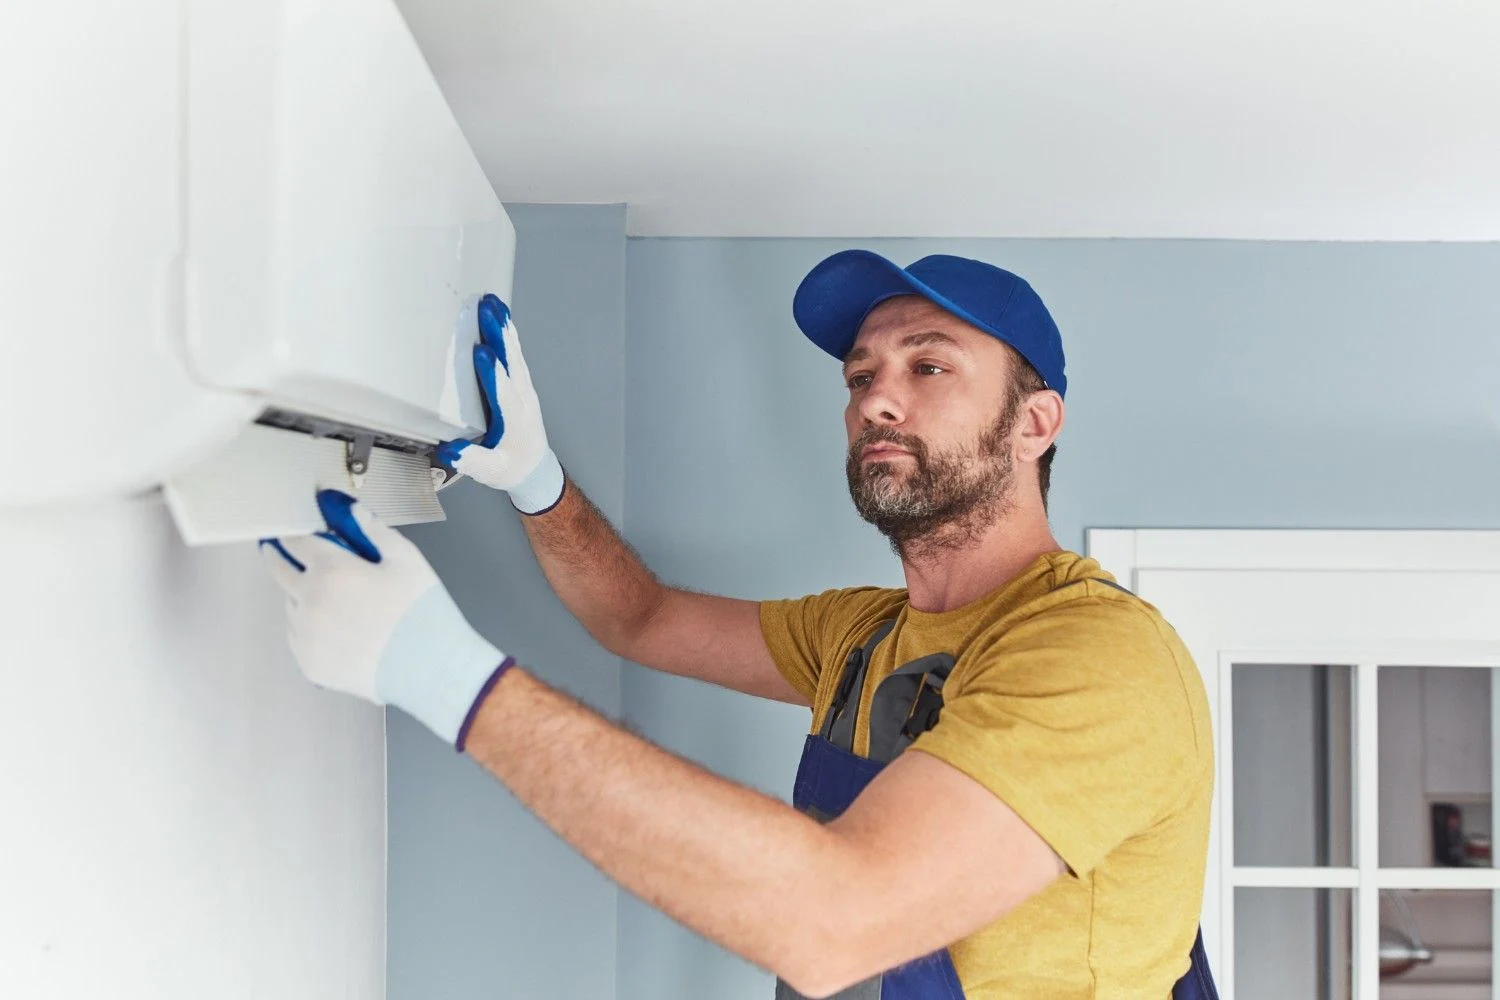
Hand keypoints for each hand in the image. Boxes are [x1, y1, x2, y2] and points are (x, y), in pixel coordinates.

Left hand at [260, 490, 513, 749]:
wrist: (431, 670)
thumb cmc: (423, 613)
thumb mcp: (406, 560)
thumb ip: (373, 530)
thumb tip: (350, 511)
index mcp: (332, 571)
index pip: (297, 541)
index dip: (293, 531)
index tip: (287, 529)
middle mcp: (310, 601)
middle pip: (279, 570)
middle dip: (276, 555)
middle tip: (273, 549)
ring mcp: (306, 635)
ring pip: (291, 604)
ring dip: (301, 594)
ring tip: (329, 597)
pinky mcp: (309, 663)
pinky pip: (299, 636)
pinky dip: (309, 626)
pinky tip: (334, 627)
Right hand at [436, 294, 564, 513]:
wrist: (535, 468)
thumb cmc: (511, 468)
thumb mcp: (490, 472)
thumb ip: (471, 461)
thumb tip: (450, 451)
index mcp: (514, 420)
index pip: (502, 392)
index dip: (492, 372)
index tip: (481, 352)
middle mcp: (523, 400)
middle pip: (511, 363)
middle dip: (499, 336)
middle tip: (487, 310)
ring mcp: (525, 390)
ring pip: (515, 354)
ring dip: (505, 328)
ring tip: (494, 304)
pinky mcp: (522, 384)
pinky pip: (516, 354)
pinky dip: (509, 334)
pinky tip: (502, 317)